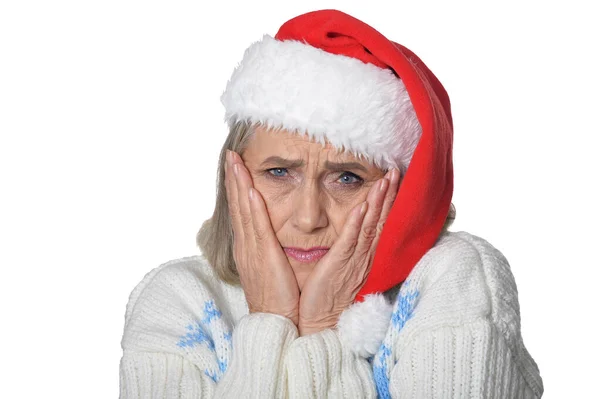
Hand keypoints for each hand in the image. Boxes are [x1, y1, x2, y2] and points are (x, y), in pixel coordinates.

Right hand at [224, 150, 299, 325]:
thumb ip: (268, 247)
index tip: (236, 165)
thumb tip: (269, 234)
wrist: (275, 321)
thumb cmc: (277, 296)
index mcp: (249, 246)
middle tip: (230, 155)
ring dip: (238, 185)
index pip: (241, 210)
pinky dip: (251, 208)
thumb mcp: (270, 266)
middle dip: (234, 178)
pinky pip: (256, 228)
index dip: (237, 186)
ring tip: (235, 162)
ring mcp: (251, 251)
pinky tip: (249, 190)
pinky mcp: (263, 258)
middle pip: (237, 205)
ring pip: (243, 211)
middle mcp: (246, 245)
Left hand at [297, 168, 400, 335]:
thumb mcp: (343, 267)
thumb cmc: (329, 295)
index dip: (388, 201)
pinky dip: (357, 223)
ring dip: (378, 202)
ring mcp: (354, 260)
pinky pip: (350, 241)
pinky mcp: (339, 265)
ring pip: (370, 226)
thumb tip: (353, 230)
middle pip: (381, 220)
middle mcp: (364, 255)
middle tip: (396, 171)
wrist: (321, 323)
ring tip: (384, 180)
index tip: (392, 180)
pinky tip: (362, 207)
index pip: (380, 223)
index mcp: (365, 255)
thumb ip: (349, 247)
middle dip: (389, 194)